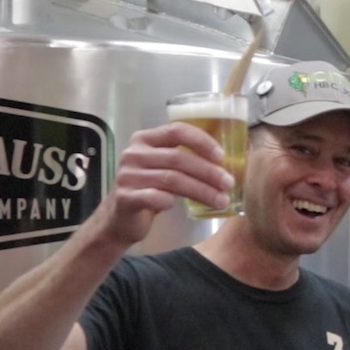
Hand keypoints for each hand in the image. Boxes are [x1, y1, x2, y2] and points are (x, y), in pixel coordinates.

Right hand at [97, 122, 234, 245]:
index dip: (202, 141)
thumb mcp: (166, 168)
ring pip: (172, 179)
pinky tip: (188, 208)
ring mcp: (127, 175)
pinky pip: (155, 197)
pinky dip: (173, 201)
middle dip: (208, 171)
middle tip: (229, 183)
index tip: (222, 156)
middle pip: (178, 158)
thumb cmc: (151, 190)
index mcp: (145, 139)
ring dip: (202, 190)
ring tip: (221, 200)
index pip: (177, 130)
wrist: (120, 219)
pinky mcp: (125, 197)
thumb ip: (186, 159)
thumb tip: (228, 161)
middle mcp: (133, 153)